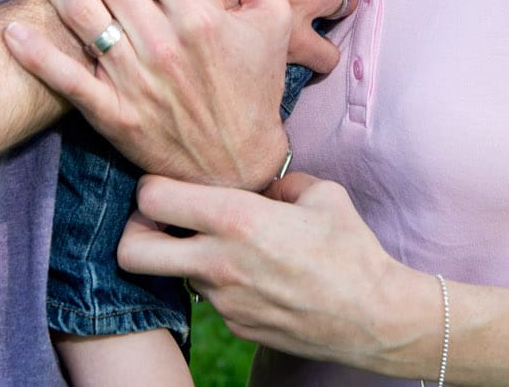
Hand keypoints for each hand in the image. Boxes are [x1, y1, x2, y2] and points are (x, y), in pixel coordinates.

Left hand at [3, 0, 290, 189]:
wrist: (238, 166)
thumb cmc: (254, 85)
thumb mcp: (275, 18)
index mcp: (200, 15)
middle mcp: (163, 44)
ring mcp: (133, 81)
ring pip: (77, 10)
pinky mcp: (111, 115)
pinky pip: (62, 76)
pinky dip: (31, 50)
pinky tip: (13, 30)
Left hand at [118, 170, 422, 372]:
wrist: (376, 318)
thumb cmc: (351, 249)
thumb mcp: (318, 193)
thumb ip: (277, 181)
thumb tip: (259, 181)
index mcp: (237, 218)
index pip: (153, 197)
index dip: (151, 185)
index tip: (167, 181)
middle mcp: (219, 262)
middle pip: (132, 250)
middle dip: (135, 230)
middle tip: (158, 219)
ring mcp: (224, 301)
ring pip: (172, 273)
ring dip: (183, 255)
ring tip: (217, 241)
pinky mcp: (235, 327)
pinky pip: (208, 297)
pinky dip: (216, 280)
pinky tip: (249, 270)